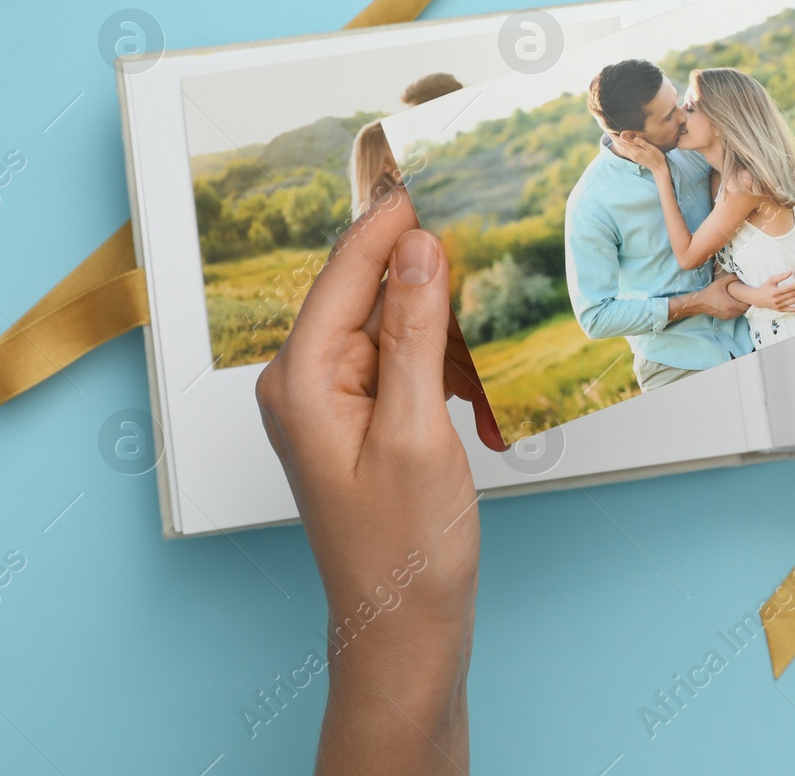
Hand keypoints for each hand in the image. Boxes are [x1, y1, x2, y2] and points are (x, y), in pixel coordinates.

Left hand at [255, 189, 481, 773]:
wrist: (403, 626)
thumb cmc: (404, 545)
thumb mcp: (415, 430)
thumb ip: (414, 332)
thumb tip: (418, 247)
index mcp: (302, 376)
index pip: (346, 270)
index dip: (391, 217)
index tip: (435, 169)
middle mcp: (307, 379)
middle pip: (372, 291)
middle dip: (430, 273)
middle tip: (485, 233)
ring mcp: (334, 400)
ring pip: (398, 326)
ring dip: (448, 332)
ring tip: (492, 336)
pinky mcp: (363, 419)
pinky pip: (407, 365)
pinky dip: (447, 369)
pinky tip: (480, 393)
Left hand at [611, 131, 667, 172]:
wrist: (659, 167)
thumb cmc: (657, 156)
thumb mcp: (651, 148)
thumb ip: (641, 142)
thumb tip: (633, 137)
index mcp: (635, 150)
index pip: (623, 142)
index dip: (616, 136)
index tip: (610, 130)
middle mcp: (632, 154)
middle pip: (620, 145)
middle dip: (614, 138)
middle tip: (608, 131)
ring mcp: (632, 157)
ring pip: (621, 149)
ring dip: (615, 143)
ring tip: (612, 137)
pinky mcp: (634, 158)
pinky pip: (624, 153)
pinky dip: (619, 148)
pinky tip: (618, 145)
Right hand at [670, 272, 750, 321]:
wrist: (699, 303)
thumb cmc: (710, 292)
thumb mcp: (720, 282)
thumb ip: (731, 277)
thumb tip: (740, 274)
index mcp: (732, 305)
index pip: (747, 305)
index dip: (749, 299)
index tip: (748, 293)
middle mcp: (731, 313)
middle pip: (745, 309)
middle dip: (746, 303)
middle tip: (745, 295)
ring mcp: (728, 316)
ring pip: (740, 313)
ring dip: (741, 307)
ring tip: (740, 299)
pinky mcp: (725, 318)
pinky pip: (735, 315)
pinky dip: (736, 310)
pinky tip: (734, 303)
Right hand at [734, 270, 794, 312]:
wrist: (757, 299)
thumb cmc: (765, 287)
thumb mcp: (771, 280)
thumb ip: (781, 276)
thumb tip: (791, 272)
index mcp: (775, 291)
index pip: (791, 287)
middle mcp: (778, 300)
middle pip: (794, 294)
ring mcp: (780, 306)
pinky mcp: (781, 310)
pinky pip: (793, 310)